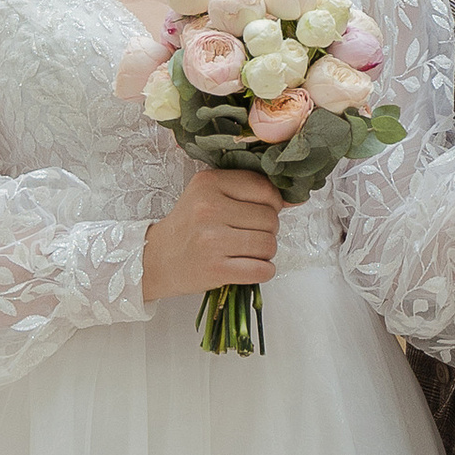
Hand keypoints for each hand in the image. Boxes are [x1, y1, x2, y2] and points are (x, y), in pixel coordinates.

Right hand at [143, 167, 282, 303]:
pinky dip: (263, 271)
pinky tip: (247, 268)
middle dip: (266, 231)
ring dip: (265, 253)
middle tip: (246, 236)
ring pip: (269, 245)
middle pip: (271, 219)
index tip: (258, 214)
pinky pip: (262, 270)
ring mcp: (211, 240)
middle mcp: (209, 209)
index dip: (272, 204)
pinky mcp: (216, 270)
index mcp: (209, 183)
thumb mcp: (209, 194)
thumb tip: (296, 198)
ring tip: (245, 252)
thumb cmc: (190, 226)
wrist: (157, 259)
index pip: (265, 189)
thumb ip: (249, 190)